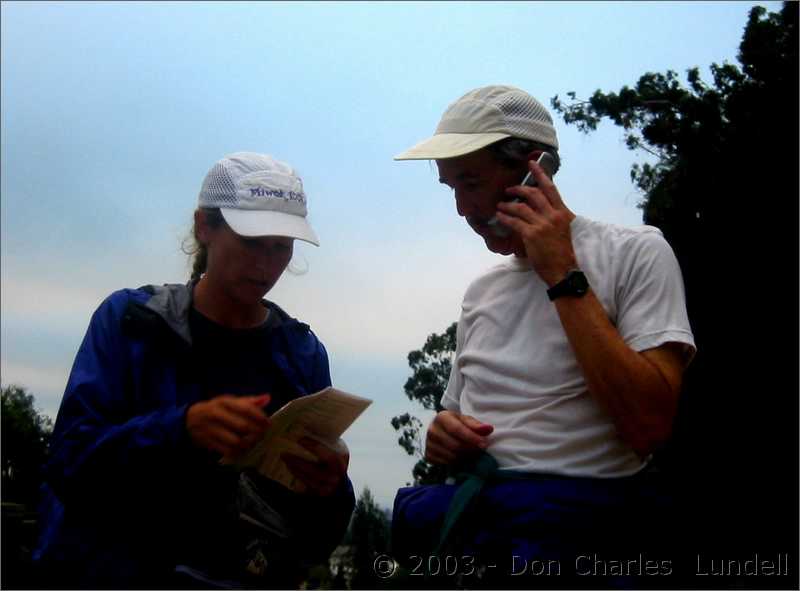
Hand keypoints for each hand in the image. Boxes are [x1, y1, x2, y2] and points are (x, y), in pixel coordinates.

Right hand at [186, 394, 270, 459]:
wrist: (188, 420)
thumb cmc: (215, 409)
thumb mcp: (229, 401)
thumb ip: (248, 401)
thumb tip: (267, 398)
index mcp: (224, 402)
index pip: (245, 409)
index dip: (259, 417)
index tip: (268, 424)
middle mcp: (216, 414)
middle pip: (242, 426)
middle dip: (256, 433)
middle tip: (262, 435)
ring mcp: (211, 429)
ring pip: (235, 441)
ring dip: (248, 444)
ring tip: (253, 443)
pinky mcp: (207, 442)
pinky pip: (226, 451)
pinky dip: (237, 452)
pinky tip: (243, 450)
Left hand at [282, 437, 348, 496]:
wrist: (339, 482)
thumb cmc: (335, 460)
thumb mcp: (336, 450)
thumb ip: (326, 442)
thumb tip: (308, 429)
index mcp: (340, 462)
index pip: (329, 456)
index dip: (315, 448)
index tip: (300, 440)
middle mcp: (335, 477)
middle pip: (313, 471)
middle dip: (298, 462)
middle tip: (284, 453)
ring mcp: (327, 487)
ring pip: (307, 479)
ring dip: (294, 468)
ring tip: (284, 458)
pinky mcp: (318, 493)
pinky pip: (304, 484)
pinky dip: (296, 475)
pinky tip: (289, 467)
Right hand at [425, 410, 493, 465]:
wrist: (439, 430)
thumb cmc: (456, 424)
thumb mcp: (465, 420)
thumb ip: (476, 425)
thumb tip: (489, 429)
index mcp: (441, 417)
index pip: (457, 429)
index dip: (472, 438)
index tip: (484, 444)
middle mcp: (432, 430)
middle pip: (455, 445)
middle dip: (471, 450)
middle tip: (480, 450)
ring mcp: (428, 444)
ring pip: (452, 457)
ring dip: (465, 457)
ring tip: (471, 452)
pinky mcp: (428, 456)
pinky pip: (447, 463)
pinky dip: (457, 462)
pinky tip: (461, 457)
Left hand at [495, 157, 577, 285]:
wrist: (564, 270)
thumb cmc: (563, 252)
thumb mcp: (563, 229)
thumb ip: (553, 217)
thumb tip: (539, 209)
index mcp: (563, 213)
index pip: (551, 188)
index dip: (540, 174)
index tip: (531, 163)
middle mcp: (553, 215)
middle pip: (533, 194)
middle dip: (519, 189)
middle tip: (509, 190)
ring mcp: (542, 225)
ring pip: (521, 208)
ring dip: (508, 204)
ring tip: (500, 205)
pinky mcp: (532, 235)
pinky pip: (514, 222)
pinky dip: (505, 217)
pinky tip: (499, 216)